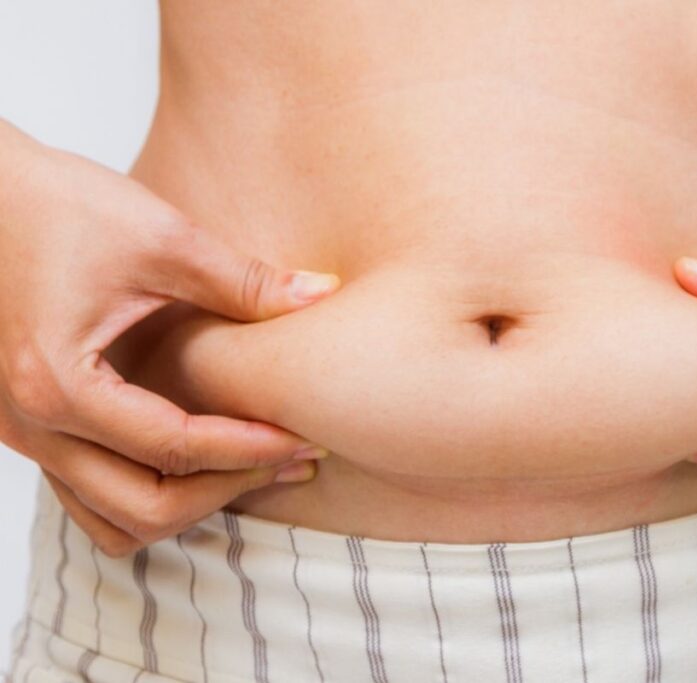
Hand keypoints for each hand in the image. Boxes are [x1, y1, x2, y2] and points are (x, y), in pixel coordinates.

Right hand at [0, 124, 339, 556]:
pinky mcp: (31, 425)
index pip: (175, 449)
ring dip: (190, 505)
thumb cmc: (57, 204)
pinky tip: (204, 453)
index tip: (304, 437)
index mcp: (59, 384)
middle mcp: (31, 425)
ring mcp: (25, 432)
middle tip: (292, 458)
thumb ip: (245, 280)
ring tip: (255, 464)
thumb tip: (323, 295)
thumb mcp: (161, 237)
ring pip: (114, 519)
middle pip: (144, 509)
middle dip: (228, 490)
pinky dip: (151, 491)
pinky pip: (94, 494)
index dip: (251, 448)